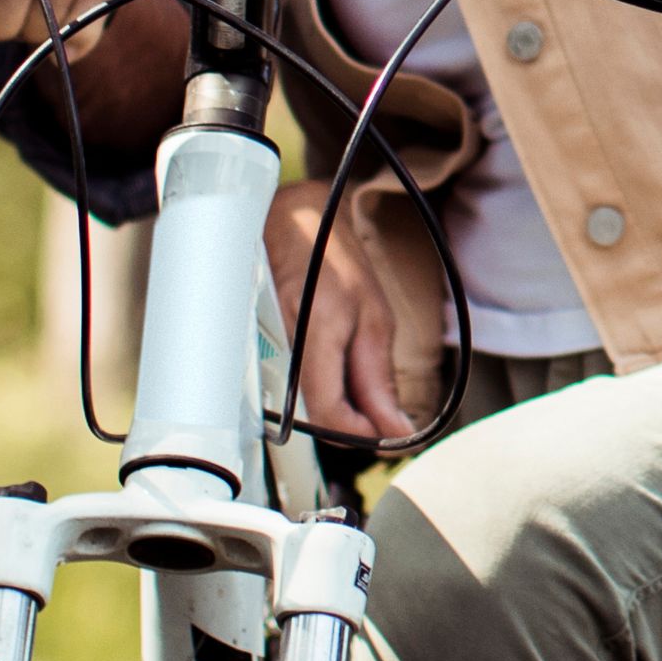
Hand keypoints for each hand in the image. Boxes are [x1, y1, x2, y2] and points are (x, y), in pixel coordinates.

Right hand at [263, 173, 450, 450]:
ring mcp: (270, 353)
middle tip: (385, 406)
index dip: (366, 436)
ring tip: (363, 380)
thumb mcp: (374, 317)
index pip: (333, 417)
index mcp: (317, 335)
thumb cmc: (334, 259)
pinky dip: (326, 391)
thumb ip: (378, 378)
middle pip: (320, 419)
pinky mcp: (266, 353)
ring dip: (343, 407)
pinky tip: (339, 371)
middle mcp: (286, 350)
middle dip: (357, 424)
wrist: (291, 224)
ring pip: (310, 407)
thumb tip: (396, 430)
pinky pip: (298, 389)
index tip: (393, 434)